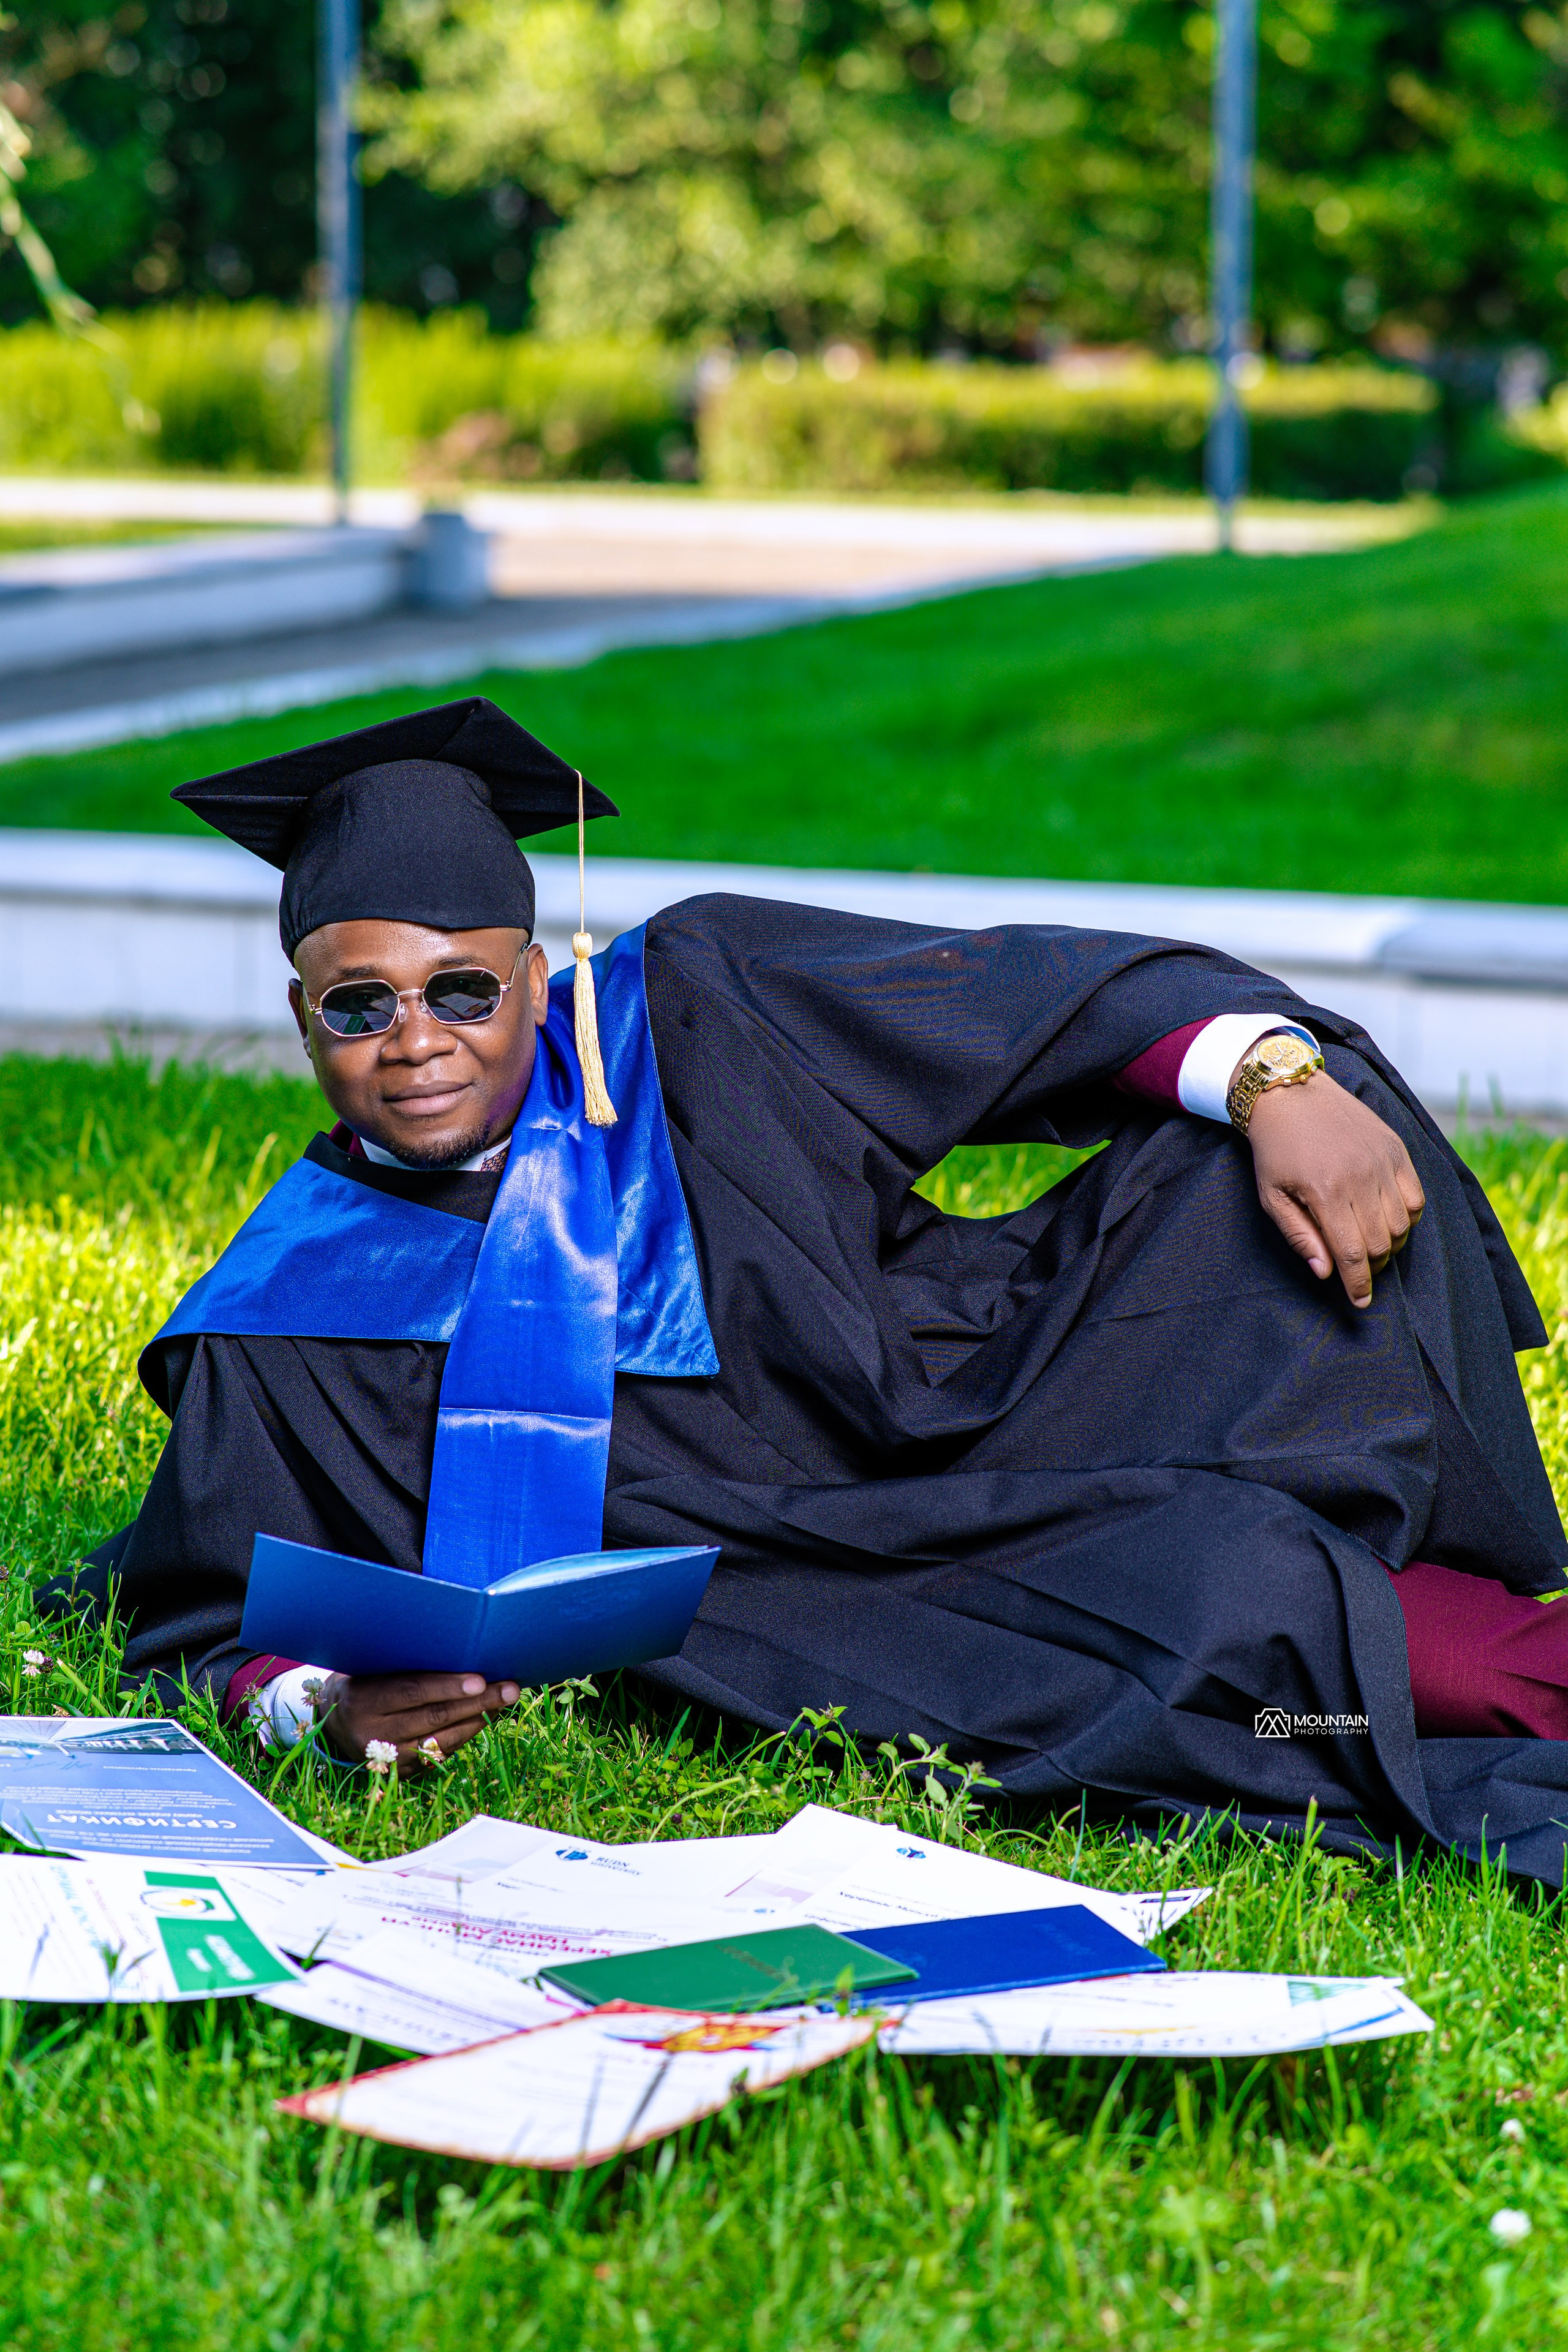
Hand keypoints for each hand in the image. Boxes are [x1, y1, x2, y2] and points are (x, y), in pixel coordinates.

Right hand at [313, 1669, 519, 1765]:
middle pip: (433, 1716)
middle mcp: (371, 1733)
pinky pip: (439, 1755)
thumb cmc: (363, 1682)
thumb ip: (404, 1664)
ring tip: (505, 1702)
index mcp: (362, 1699)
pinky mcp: (400, 1773)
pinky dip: (464, 1736)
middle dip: (477, 1702)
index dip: (446, 1686)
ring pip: (441, 1740)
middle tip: (510, 1689)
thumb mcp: (372, 1669)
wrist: (333, 1725)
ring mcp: (386, 1758)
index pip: (411, 1691)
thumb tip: (459, 1650)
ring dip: (478, 1720)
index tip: (479, 1679)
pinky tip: (484, 1719)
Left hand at [1244, 1066, 1424, 1308]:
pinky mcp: (1396, 1149)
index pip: (1353, 1253)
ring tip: (1369, 1247)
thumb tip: (1325, 1273)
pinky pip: (1416, 1197)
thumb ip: (1299, 1236)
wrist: (1290, 1094)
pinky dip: (1408, 1218)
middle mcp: (1360, 1177)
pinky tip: (1388, 1221)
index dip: (1359, 1284)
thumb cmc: (1274, 1149)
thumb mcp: (1271, 1196)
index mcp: (1326, 1191)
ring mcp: (1382, 1161)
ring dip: (1389, 1245)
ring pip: (1402, 1224)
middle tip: (1357, 1271)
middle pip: (1381, 1243)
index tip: (1360, 1302)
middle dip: (1371, 1268)